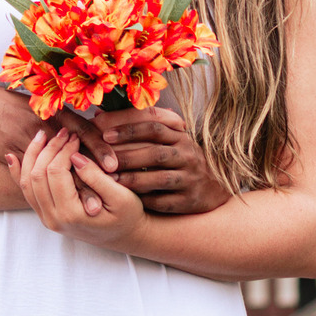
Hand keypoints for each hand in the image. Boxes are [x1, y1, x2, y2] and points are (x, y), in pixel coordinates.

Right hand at [0, 82, 117, 212]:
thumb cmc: (5, 103)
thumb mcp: (33, 104)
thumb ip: (55, 118)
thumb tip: (76, 131)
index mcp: (50, 111)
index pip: (82, 129)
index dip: (100, 146)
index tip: (115, 164)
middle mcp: (41, 126)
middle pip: (73, 152)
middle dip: (93, 172)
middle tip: (113, 188)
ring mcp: (25, 141)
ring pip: (55, 168)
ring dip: (76, 187)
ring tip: (95, 204)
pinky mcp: (10, 153)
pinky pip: (33, 174)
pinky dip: (49, 189)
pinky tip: (59, 201)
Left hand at [6, 129, 144, 248]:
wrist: (123, 235)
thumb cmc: (127, 216)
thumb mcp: (121, 197)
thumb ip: (96, 177)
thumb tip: (74, 156)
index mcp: (71, 214)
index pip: (56, 173)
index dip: (63, 150)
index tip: (76, 136)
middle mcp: (53, 219)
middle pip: (37, 175)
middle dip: (49, 148)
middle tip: (64, 132)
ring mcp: (46, 217)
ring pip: (26, 182)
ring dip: (32, 155)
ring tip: (44, 135)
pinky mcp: (45, 213)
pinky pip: (26, 192)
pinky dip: (17, 172)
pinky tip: (12, 156)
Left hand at [99, 108, 229, 214]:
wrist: (215, 188)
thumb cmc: (181, 160)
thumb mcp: (170, 140)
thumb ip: (141, 128)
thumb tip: (100, 114)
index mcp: (181, 136)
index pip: (154, 126)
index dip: (128, 128)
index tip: (104, 132)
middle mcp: (188, 154)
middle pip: (155, 152)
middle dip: (127, 156)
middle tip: (103, 160)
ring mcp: (191, 178)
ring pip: (159, 178)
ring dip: (133, 179)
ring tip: (112, 180)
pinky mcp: (190, 200)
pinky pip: (164, 201)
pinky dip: (145, 200)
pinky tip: (129, 199)